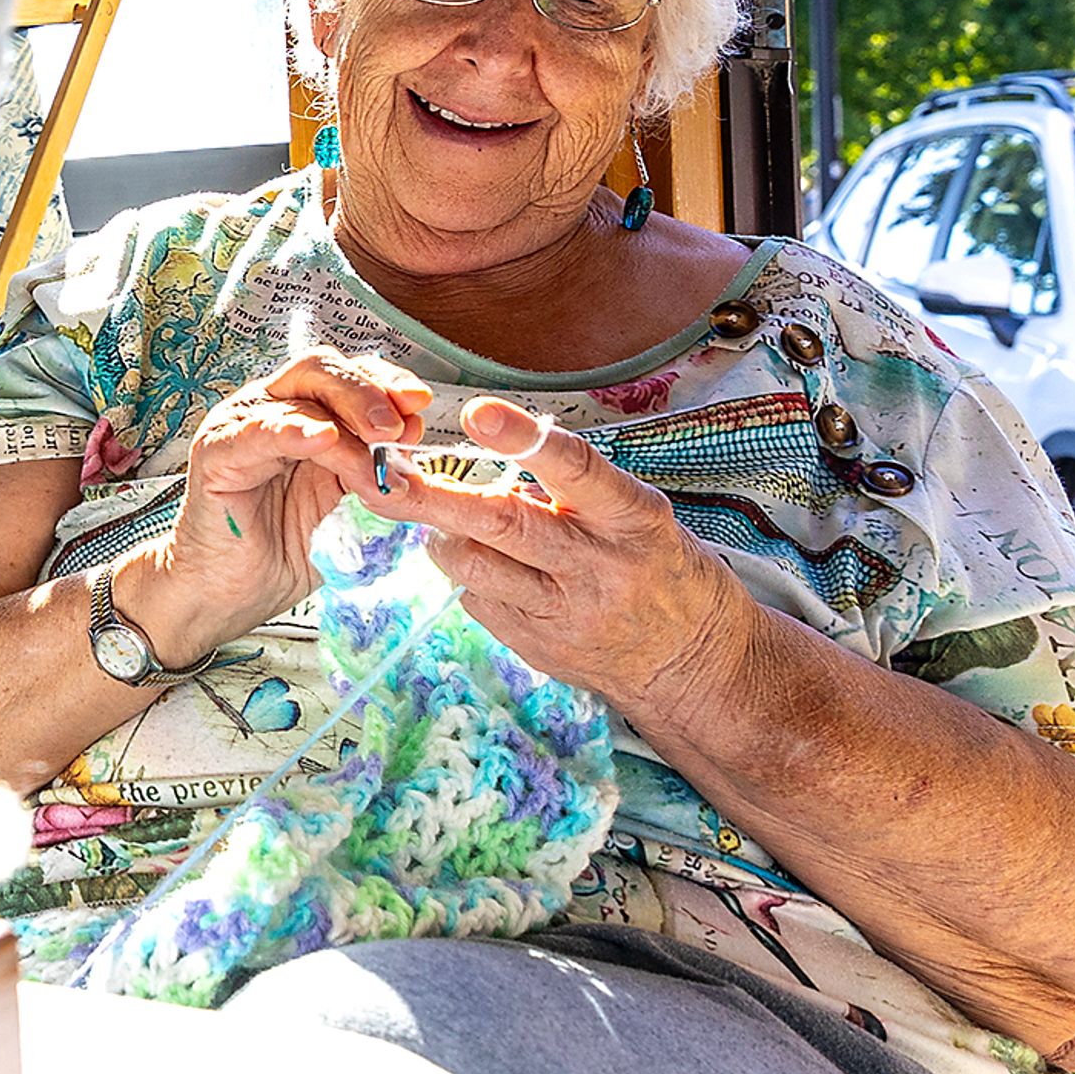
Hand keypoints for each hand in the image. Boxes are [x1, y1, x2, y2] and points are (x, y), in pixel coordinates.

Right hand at [134, 346, 430, 661]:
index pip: (348, 377)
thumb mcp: (346, 507)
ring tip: (377, 453)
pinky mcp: (215, 456)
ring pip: (296, 394)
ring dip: (346, 420)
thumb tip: (413, 451)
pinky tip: (321, 438)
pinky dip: (291, 430)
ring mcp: (240, 428)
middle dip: (370, 392)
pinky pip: (255, 433)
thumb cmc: (282, 552)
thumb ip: (375, 474)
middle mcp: (271, 411)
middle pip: (322, 370)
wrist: (228, 596)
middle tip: (400, 428)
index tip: (422, 409)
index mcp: (305, 417)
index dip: (387, 384)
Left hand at [358, 398, 752, 725]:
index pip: (577, 469)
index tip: (476, 412)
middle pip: (502, 524)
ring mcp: (565, 613)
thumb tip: (492, 464)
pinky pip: (478, 601)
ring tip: (440, 520)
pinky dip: (469, 575)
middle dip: (433, 496)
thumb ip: (574, 492)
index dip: (525, 440)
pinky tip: (489, 567)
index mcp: (633, 519)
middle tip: (383, 472)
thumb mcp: (639, 517)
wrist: (691, 661)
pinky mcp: (539, 647)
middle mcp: (598, 565)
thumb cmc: (660, 567)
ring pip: (475, 566)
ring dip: (442, 536)